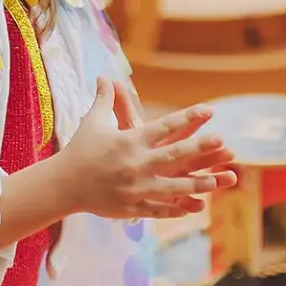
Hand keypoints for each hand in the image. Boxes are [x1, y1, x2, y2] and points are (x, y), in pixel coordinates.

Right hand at [56, 79, 236, 219]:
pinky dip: (177, 209)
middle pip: (174, 155)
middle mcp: (136, 163)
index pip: (165, 126)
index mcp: (130, 141)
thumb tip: (106, 76)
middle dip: (200, 148)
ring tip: (218, 181)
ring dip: (197, 184)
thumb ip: (105, 100)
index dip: (188, 118)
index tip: (209, 110)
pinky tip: (195, 207)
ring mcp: (135, 187)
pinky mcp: (132, 206)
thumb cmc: (79, 150)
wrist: (62, 184)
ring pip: (173, 187)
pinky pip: (159, 208)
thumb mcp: (93, 121)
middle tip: (223, 141)